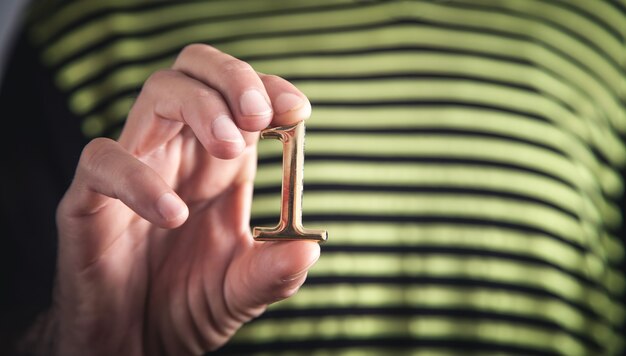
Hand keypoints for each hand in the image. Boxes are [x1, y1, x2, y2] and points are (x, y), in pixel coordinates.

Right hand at [50, 44, 318, 354]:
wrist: (132, 346)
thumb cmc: (187, 309)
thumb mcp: (242, 293)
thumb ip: (273, 273)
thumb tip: (311, 249)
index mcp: (220, 166)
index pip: (240, 97)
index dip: (268, 89)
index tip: (296, 111)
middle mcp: (179, 156)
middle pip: (196, 71)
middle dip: (233, 78)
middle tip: (260, 115)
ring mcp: (135, 171)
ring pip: (156, 94)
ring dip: (199, 106)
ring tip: (230, 148)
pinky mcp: (90, 200)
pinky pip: (103, 161)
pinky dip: (139, 177)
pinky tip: (173, 213)